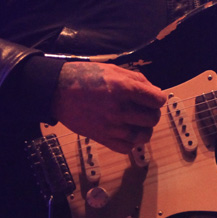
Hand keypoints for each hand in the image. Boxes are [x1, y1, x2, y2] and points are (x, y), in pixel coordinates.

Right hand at [50, 61, 166, 153]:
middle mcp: (119, 108)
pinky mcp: (101, 138)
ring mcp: (111, 126)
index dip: (158, 98)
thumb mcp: (114, 70)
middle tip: (145, 109)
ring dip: (145, 129)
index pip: (157, 100)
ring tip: (138, 123)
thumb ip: (138, 80)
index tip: (154, 98)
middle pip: (152, 118)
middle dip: (152, 113)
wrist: (58, 90)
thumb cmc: (85, 76)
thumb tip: (155, 92)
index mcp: (124, 88)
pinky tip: (128, 133)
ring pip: (143, 136)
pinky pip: (126, 148)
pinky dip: (131, 143)